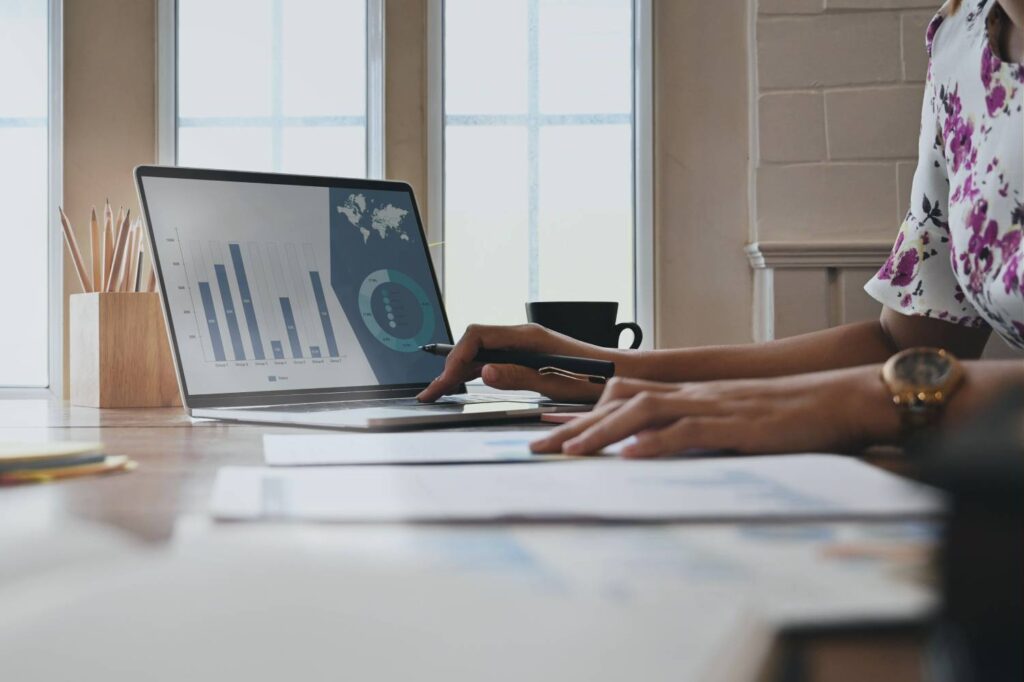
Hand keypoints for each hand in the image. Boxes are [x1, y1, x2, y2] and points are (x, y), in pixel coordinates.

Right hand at [417, 323, 615, 402]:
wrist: (619, 374)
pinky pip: (494, 359)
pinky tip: (465, 386)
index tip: (446, 382)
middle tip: (431, 393)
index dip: (457, 358)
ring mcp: (524, 345)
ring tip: (439, 392)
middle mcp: (522, 335)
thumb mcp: (553, 382)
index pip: (477, 336)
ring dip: (460, 372)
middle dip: (450, 368)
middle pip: (474, 344)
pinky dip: (476, 373)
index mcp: (526, 335)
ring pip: (481, 353)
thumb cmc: (592, 377)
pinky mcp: (528, 356)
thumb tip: (483, 373)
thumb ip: (517, 376)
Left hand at [529, 366, 900, 456]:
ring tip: (569, 454)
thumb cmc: (792, 416)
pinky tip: (631, 458)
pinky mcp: (738, 425)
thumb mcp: (735, 423)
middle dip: (575, 427)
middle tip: (537, 450)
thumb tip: (657, 455)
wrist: (842, 399)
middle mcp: (693, 394)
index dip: (584, 414)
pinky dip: (656, 445)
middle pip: (619, 402)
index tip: (551, 434)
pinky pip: (689, 432)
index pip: (623, 396)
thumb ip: (697, 433)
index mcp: (691, 394)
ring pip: (643, 412)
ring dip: (603, 434)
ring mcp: (714, 406)